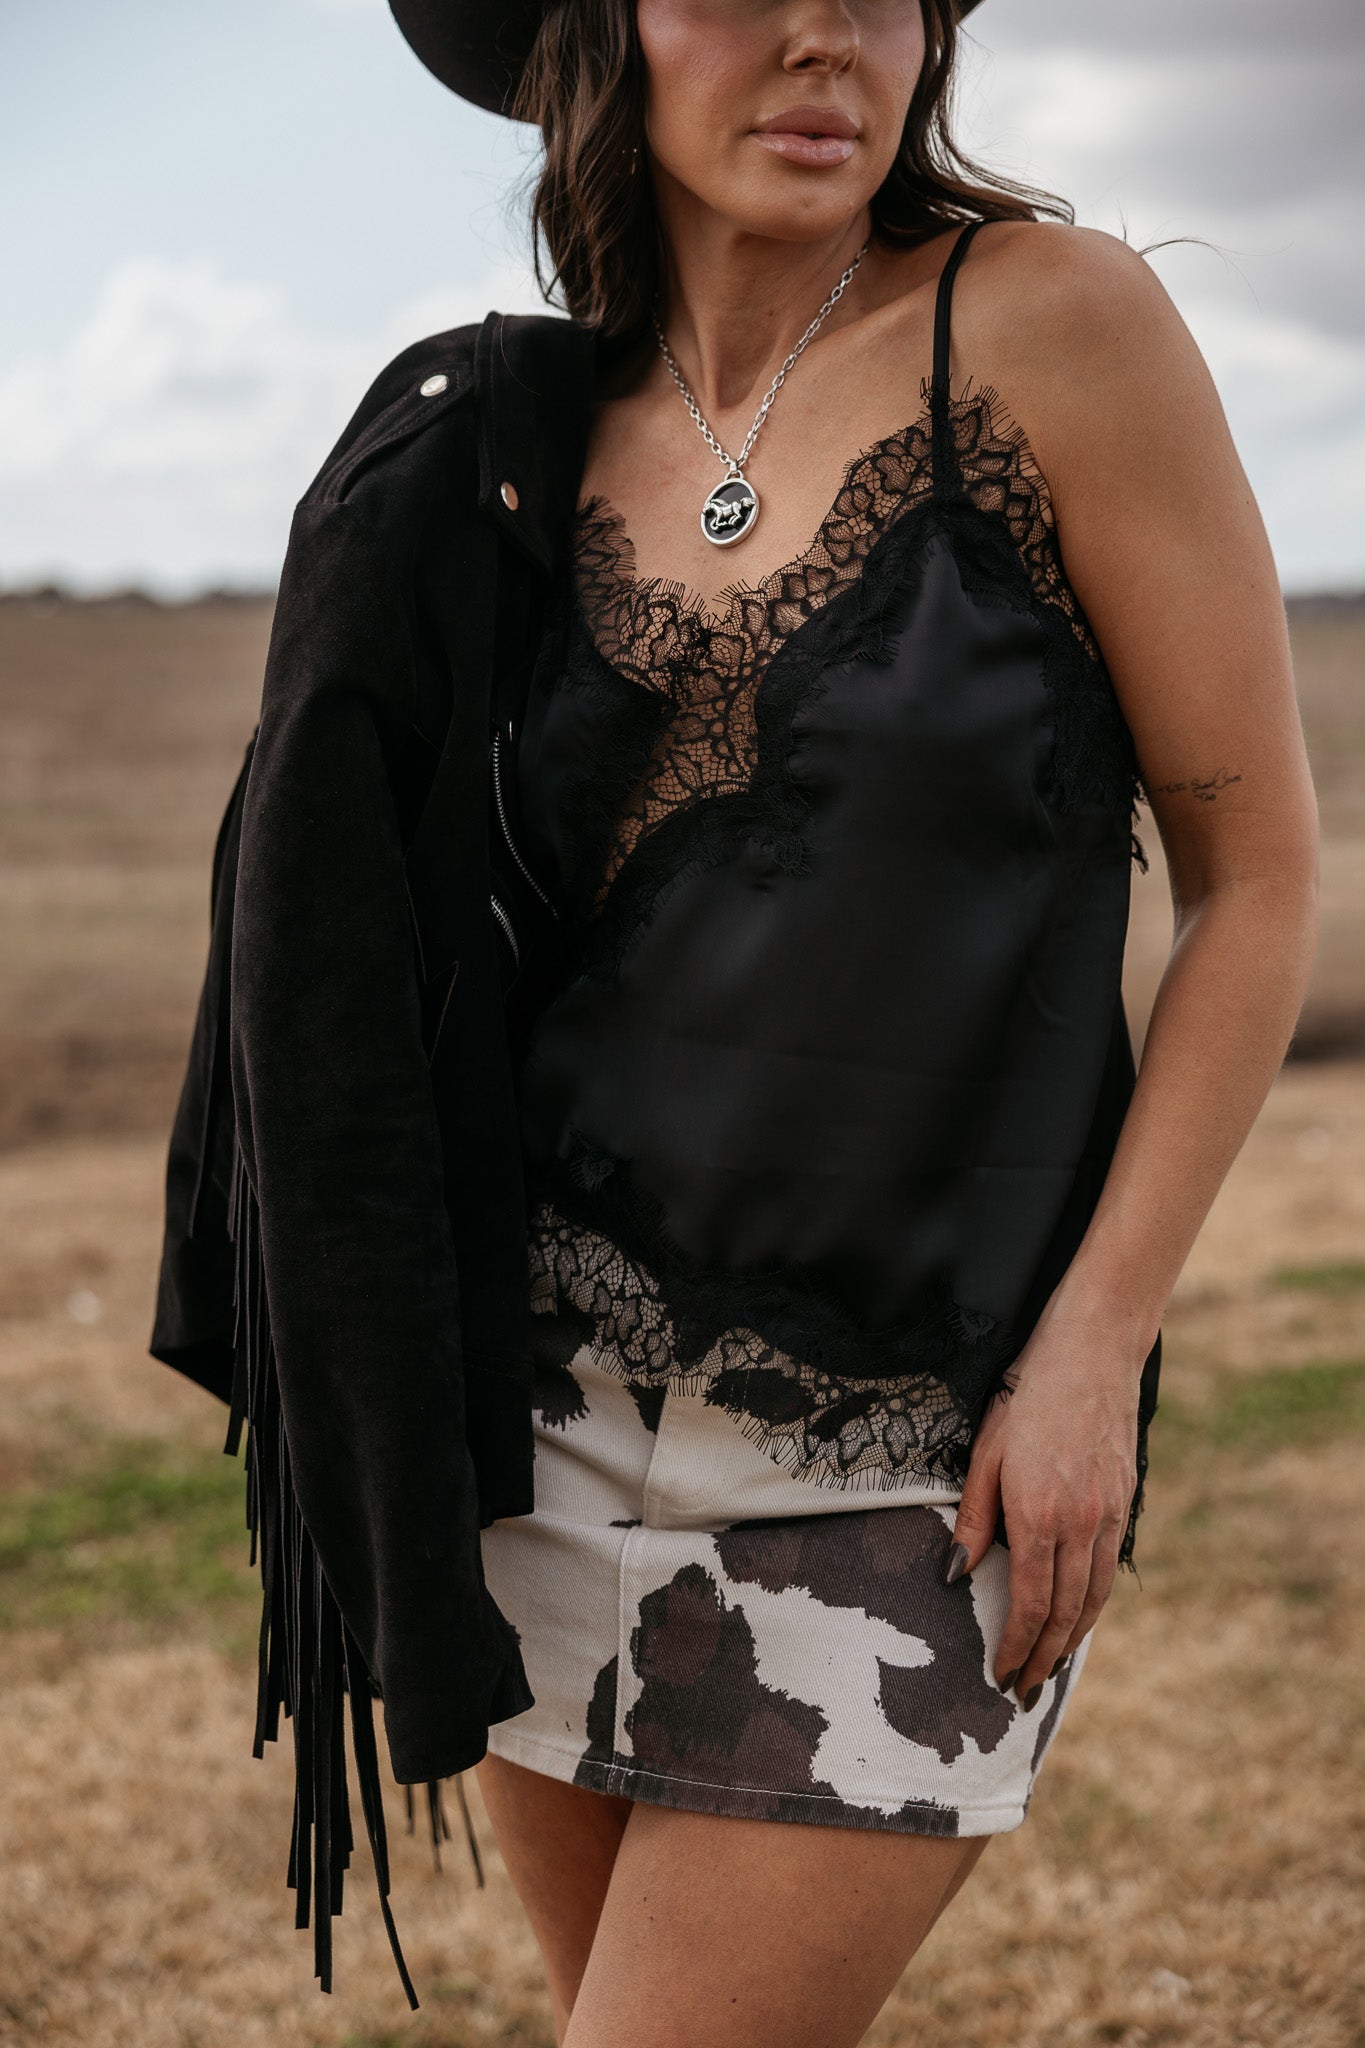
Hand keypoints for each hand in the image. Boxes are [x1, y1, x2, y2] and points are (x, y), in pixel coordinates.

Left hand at [942, 1299, 1143, 1708]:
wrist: (1090, 1353)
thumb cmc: (1025, 1397)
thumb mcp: (984, 1454)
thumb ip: (974, 1519)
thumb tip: (955, 1577)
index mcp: (1039, 1515)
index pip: (1028, 1604)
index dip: (1016, 1647)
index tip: (1002, 1676)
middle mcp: (1081, 1525)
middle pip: (1065, 1613)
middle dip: (1044, 1658)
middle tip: (1025, 1692)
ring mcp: (1110, 1515)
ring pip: (1094, 1598)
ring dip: (1072, 1640)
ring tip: (1051, 1667)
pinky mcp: (1126, 1502)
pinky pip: (1108, 1569)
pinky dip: (1093, 1603)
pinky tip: (1077, 1615)